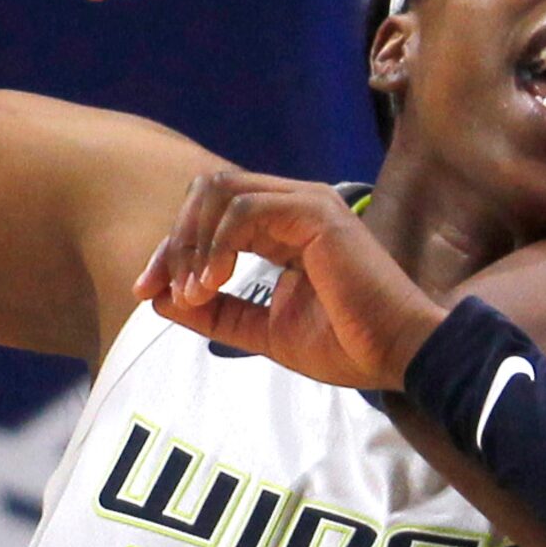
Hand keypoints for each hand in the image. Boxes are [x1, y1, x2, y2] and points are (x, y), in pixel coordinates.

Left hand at [135, 170, 443, 387]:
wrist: (397, 355)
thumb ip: (214, 311)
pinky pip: (245, 208)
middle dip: (173, 240)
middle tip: (156, 287)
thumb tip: (158, 298)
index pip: (211, 214)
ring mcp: (308, 203)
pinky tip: (214, 281)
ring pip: (221, 191)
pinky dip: (218, 243)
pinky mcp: (316, 213)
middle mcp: (296, 205)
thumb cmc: (346, 345)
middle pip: (207, 192)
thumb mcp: (261, 330)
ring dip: (193, 241)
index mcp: (286, 228)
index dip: (171, 250)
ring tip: (194, 290)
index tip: (148, 291)